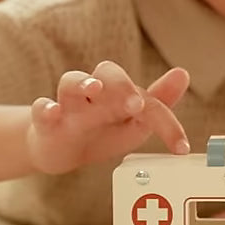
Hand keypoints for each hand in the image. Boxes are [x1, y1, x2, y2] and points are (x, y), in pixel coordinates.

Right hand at [26, 61, 189, 174]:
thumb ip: (159, 103)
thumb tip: (183, 73)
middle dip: (122, 85)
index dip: (164, 120)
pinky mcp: (45, 122)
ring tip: (93, 89)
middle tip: (136, 103)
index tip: (180, 148)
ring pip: (71, 82)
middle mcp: (94, 93)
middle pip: (106, 73)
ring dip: (82, 83)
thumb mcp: (134, 123)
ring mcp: (68, 105)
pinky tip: (53, 111)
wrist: (61, 151)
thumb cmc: (101, 132)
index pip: (144, 94)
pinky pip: (41, 109)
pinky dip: (46, 108)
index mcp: (119, 93)